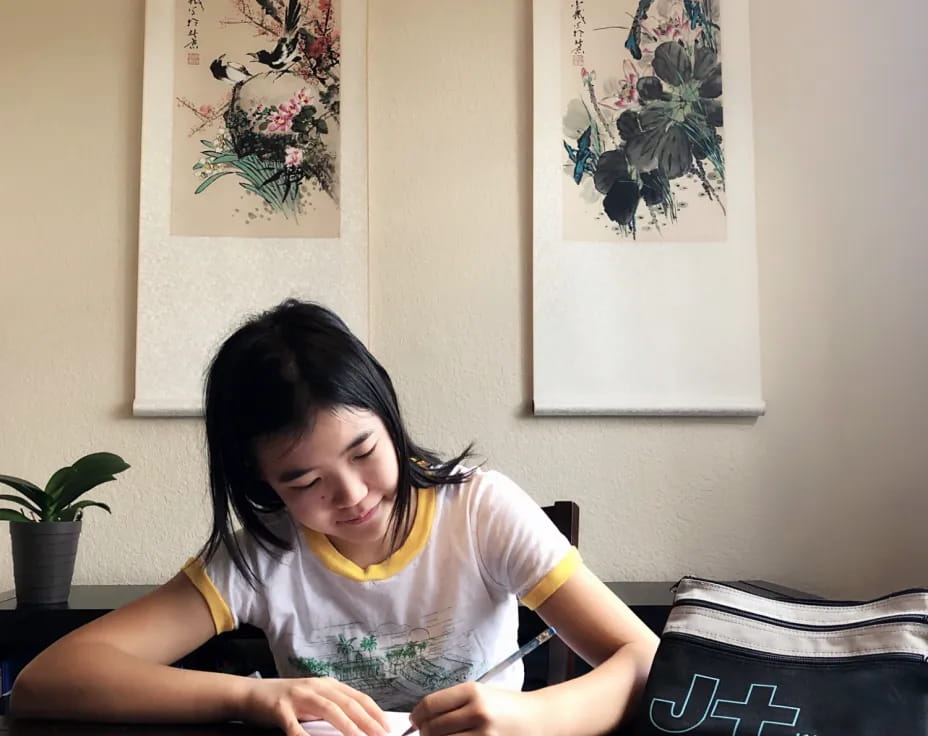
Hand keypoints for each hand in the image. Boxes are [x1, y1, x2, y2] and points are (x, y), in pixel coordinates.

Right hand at [242, 676, 390, 735]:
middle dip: (368, 721)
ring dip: (347, 726)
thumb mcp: (312, 701)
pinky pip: (295, 726)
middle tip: (382, 735)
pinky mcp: (280, 708)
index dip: (374, 712)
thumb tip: (358, 724)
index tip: (387, 727)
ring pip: (329, 710)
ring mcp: (298, 696)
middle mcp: (316, 687)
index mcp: (327, 685)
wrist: (251, 694)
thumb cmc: (285, 702)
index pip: (357, 698)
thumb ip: (332, 709)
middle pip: (348, 703)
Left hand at [409, 682, 546, 735]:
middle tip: (424, 733)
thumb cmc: (506, 706)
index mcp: (473, 691)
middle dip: (424, 733)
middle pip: (433, 728)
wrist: (539, 719)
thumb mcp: (481, 694)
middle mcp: (477, 712)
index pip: (431, 704)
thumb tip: (419, 718)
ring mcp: (484, 735)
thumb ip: (453, 703)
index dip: (417, 715)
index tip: (414, 720)